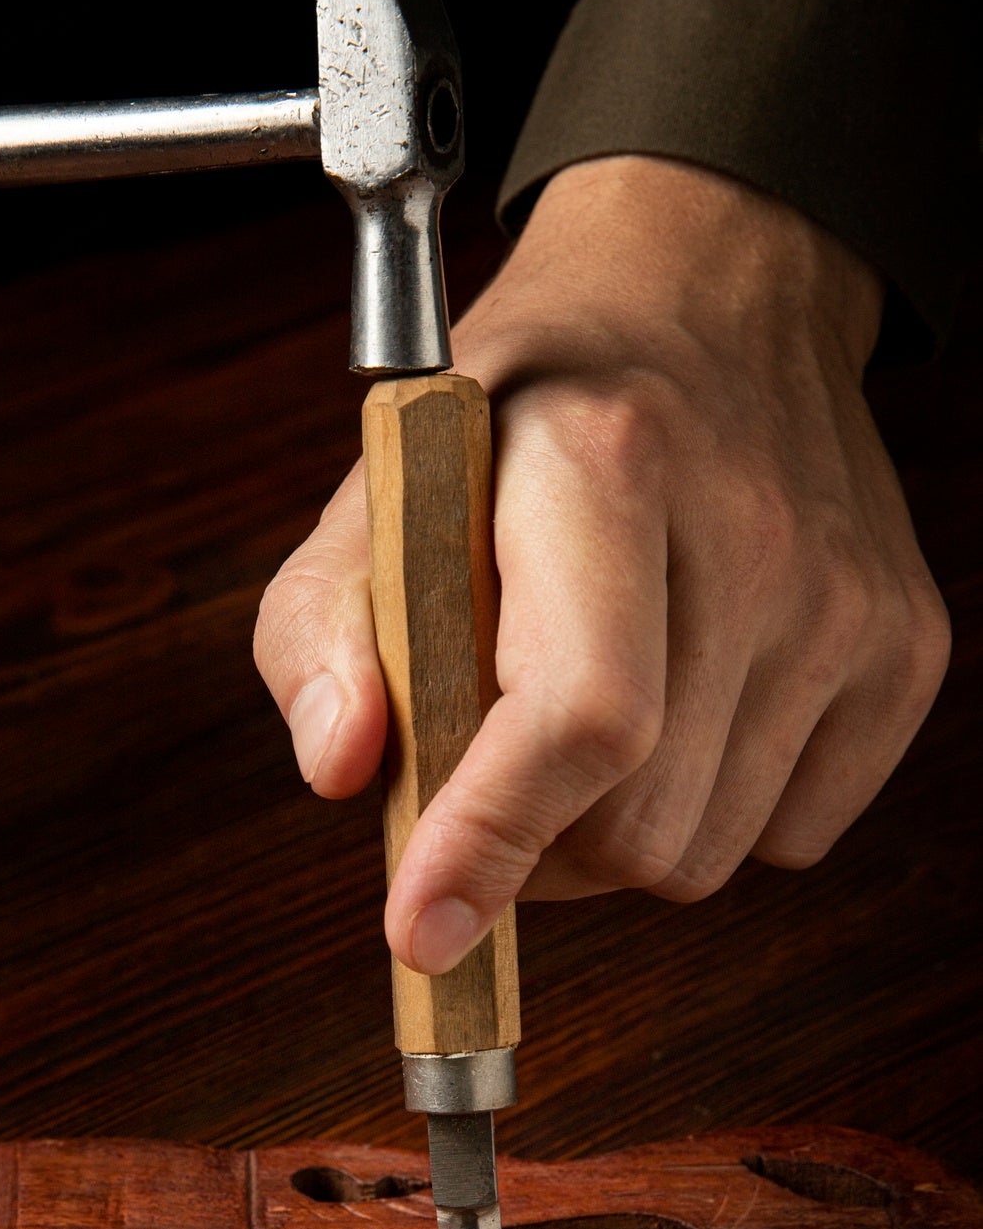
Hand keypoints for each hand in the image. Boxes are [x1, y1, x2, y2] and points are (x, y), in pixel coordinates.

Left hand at [255, 155, 949, 973]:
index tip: (423, 930)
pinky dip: (713, 817)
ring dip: (613, 839)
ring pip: (706, 858)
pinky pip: (791, 840)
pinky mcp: (904, 649)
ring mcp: (844, 598)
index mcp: (604, 464)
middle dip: (530, 852)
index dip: (494, 842)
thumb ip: (323, 630)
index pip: (579, 715)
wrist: (710, 297)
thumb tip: (343, 768)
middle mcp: (751, 531)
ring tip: (579, 737)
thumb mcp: (381, 489)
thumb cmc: (526, 414)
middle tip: (486, 783)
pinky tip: (680, 720)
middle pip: (636, 828)